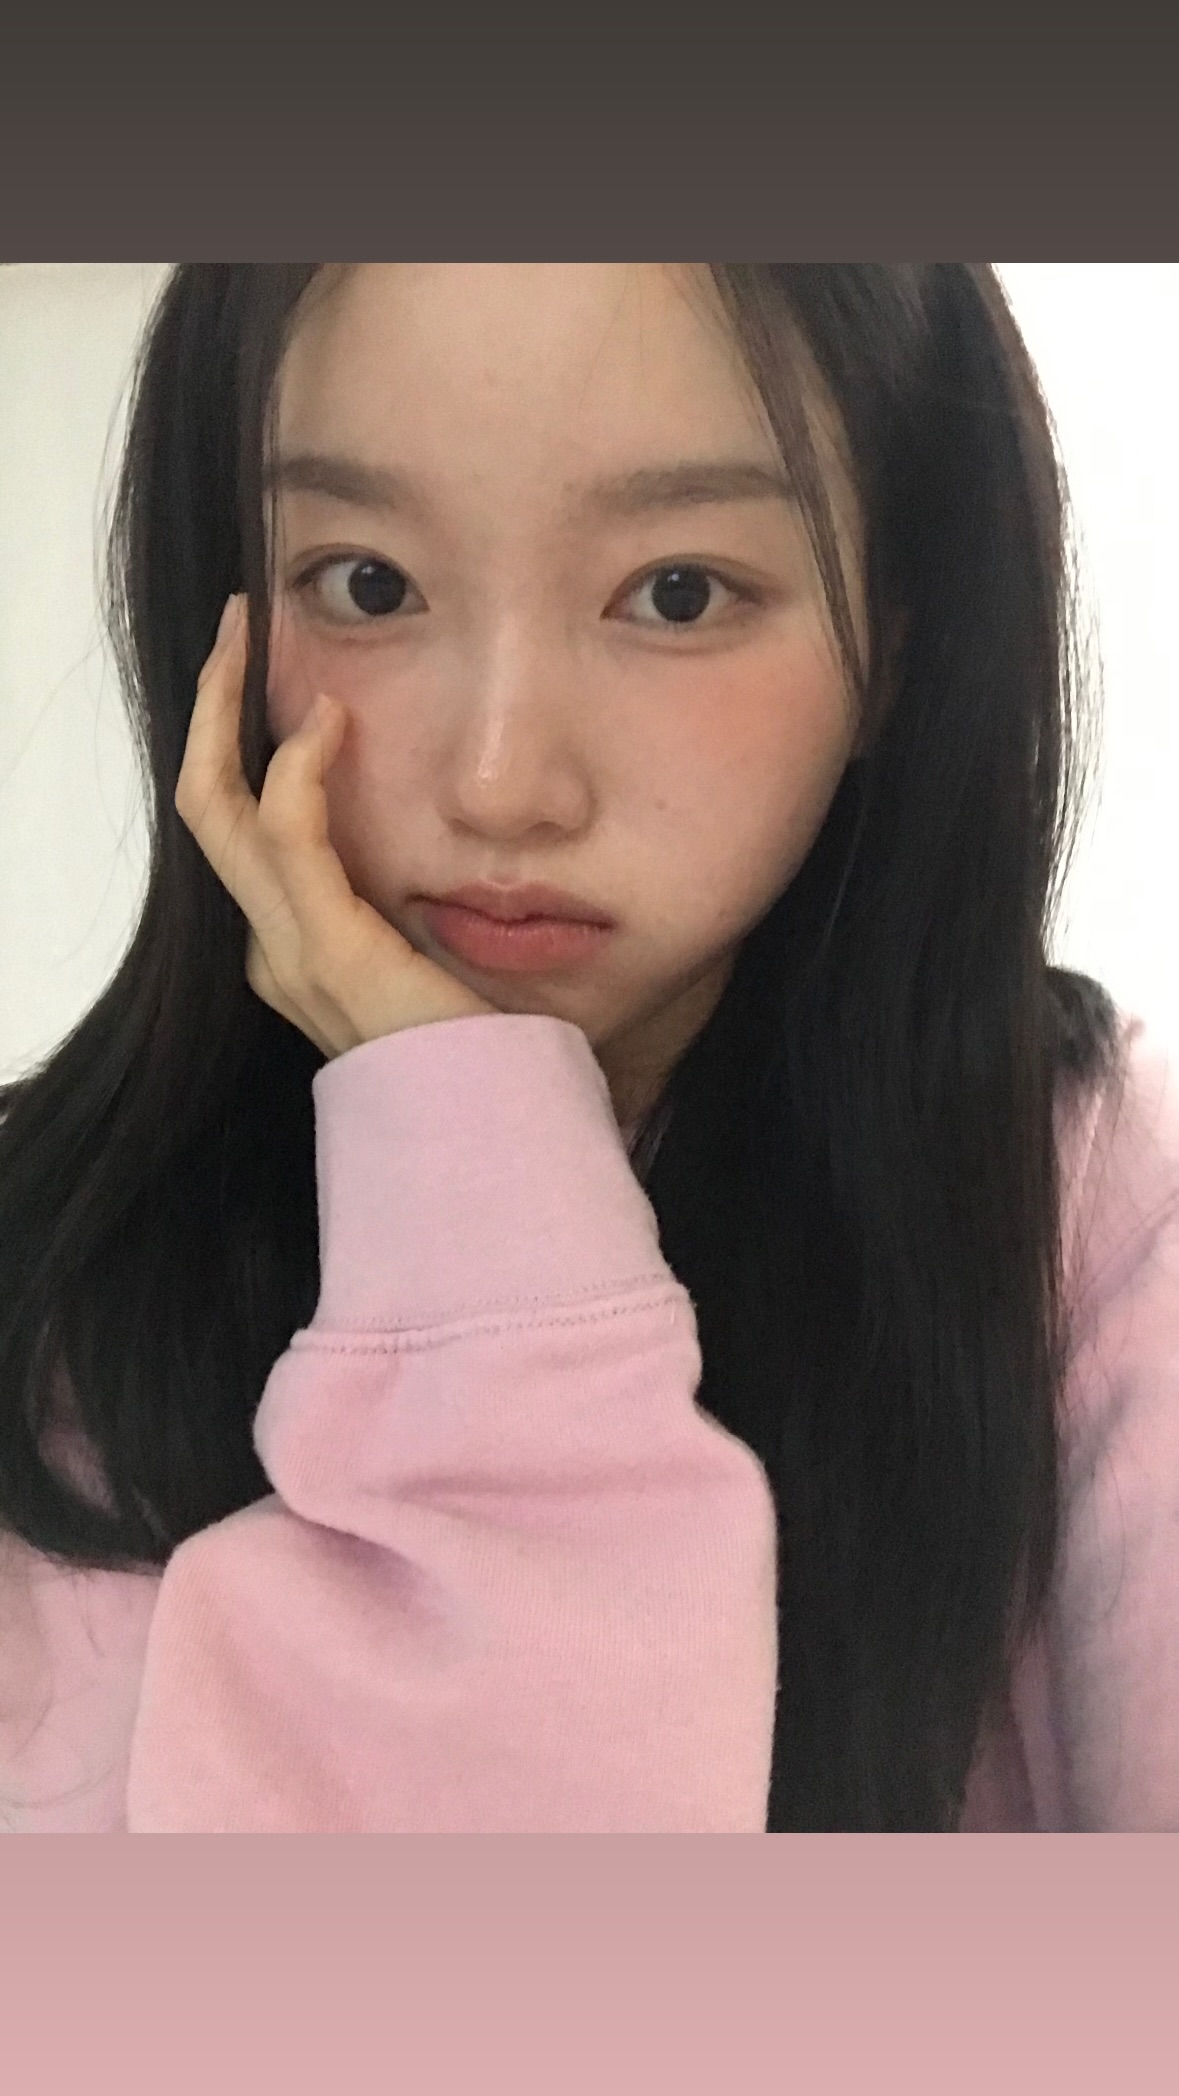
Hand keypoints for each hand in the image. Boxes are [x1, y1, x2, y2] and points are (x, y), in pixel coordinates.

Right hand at [174, 596, 496, 1058]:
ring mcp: (291, 954)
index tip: (268, 674)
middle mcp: (272, 952)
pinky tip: (328, 723)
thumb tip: (458, 843)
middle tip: (238, 628)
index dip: (234, 745)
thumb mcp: (437, 958)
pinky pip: (290, 839)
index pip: (237, 830)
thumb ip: (420, 905)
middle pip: (205, 808)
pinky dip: (298, 770)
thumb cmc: (482, 1050)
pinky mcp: (331, 953)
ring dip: (231, 715)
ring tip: (254, 639)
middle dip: (213, 711)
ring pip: (220, 812)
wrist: (494, 1132)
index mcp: (293, 952)